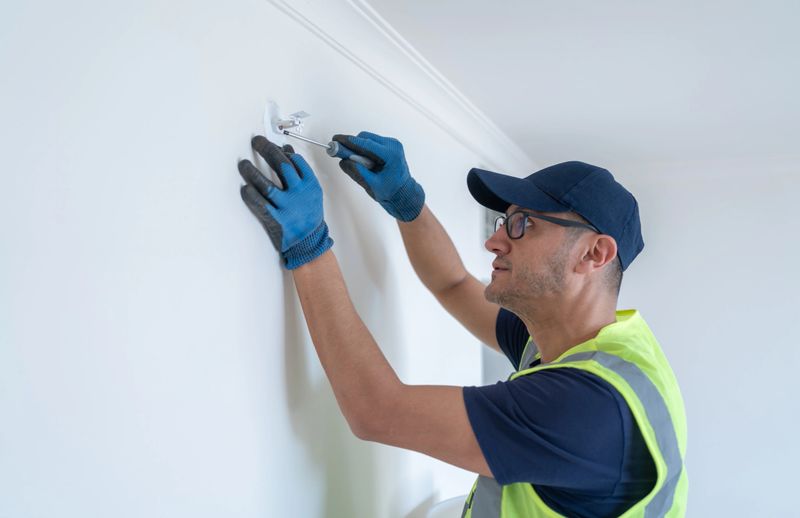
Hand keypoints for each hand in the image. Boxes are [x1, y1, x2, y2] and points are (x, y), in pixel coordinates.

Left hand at [238, 135, 332, 268]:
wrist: (310, 242)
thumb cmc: (308, 214)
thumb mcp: (311, 192)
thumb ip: (300, 171)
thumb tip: (287, 151)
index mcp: (310, 185)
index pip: (296, 161)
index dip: (282, 150)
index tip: (272, 144)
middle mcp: (299, 194)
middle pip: (282, 167)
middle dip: (267, 150)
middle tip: (256, 142)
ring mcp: (287, 207)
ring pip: (267, 185)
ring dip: (252, 173)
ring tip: (243, 164)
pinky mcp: (277, 221)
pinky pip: (260, 206)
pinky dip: (251, 196)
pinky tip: (245, 189)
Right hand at [331, 131, 424, 220]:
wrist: (404, 193)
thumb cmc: (392, 191)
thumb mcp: (372, 184)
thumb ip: (358, 172)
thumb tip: (343, 161)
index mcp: (391, 154)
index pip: (366, 144)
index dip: (349, 141)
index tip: (336, 140)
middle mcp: (393, 146)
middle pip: (366, 137)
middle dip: (352, 144)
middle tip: (339, 152)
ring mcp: (392, 145)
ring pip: (368, 139)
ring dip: (358, 148)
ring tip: (354, 161)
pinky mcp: (389, 146)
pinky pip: (372, 143)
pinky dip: (364, 150)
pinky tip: (363, 161)